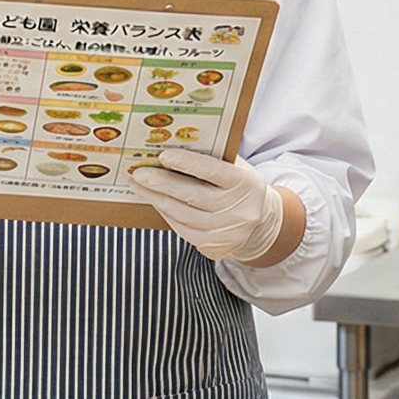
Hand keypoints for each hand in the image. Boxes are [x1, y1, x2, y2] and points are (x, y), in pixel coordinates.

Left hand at [127, 149, 286, 261]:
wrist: (260, 220)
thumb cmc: (239, 185)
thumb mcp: (235, 167)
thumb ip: (210, 159)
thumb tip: (170, 150)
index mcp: (245, 184)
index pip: (213, 172)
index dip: (187, 164)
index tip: (163, 156)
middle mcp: (239, 211)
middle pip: (193, 197)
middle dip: (161, 184)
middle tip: (138, 173)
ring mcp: (227, 233)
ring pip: (183, 216)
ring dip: (157, 200)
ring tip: (139, 186)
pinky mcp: (216, 248)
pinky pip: (184, 231)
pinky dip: (167, 215)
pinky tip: (156, 202)